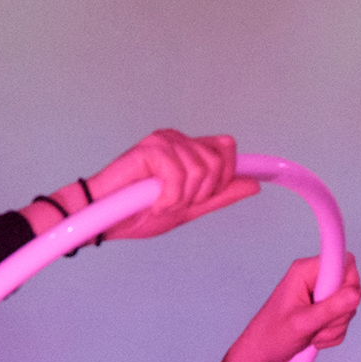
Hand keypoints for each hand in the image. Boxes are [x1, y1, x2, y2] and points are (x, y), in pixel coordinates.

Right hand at [78, 130, 259, 240]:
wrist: (107, 222)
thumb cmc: (140, 212)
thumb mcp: (191, 208)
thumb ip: (221, 196)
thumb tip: (253, 184)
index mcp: (188, 149)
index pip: (226, 148)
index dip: (225, 176)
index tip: (203, 197)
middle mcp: (177, 139)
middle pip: (217, 162)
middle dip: (200, 193)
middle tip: (175, 203)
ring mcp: (162, 141)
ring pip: (200, 170)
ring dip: (181, 198)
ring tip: (161, 203)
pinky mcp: (148, 149)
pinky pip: (178, 175)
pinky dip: (169, 198)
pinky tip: (154, 202)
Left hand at [200, 253, 360, 361]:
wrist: (263, 355)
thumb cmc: (272, 336)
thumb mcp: (303, 323)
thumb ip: (331, 308)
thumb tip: (356, 293)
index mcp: (305, 271)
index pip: (344, 262)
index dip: (349, 282)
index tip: (341, 301)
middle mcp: (315, 279)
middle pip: (350, 287)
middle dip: (341, 312)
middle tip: (319, 324)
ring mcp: (321, 295)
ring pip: (349, 307)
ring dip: (335, 326)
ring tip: (313, 334)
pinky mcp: (325, 310)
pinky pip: (344, 320)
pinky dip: (334, 334)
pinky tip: (316, 338)